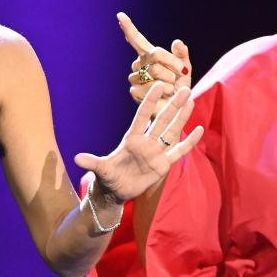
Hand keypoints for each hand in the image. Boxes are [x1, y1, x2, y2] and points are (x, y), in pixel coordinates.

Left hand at [73, 81, 204, 203]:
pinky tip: (199, 129)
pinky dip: (189, 142)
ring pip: (172, 131)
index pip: (143, 116)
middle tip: (184, 88)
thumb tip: (77, 158)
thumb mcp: (100, 170)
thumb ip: (92, 162)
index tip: (159, 86)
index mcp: (132, 138)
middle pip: (162, 120)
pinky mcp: (164, 164)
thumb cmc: (108, 177)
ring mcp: (156, 152)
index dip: (150, 101)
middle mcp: (146, 142)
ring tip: (191, 100)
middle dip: (172, 105)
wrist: (116, 191)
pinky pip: (179, 151)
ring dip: (182, 117)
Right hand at [117, 12, 191, 116]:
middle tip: (178, 76)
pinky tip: (164, 95)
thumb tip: (177, 42)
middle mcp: (139, 65)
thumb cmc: (180, 89)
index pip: (136, 39)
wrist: (176, 109)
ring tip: (170, 88)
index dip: (129, 27)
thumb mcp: (185, 69)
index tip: (120, 15)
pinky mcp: (134, 91)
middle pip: (155, 54)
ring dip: (169, 80)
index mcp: (149, 56)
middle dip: (172, 64)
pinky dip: (164, 91)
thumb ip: (182, 55)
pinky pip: (151, 85)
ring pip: (154, 70)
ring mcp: (135, 78)